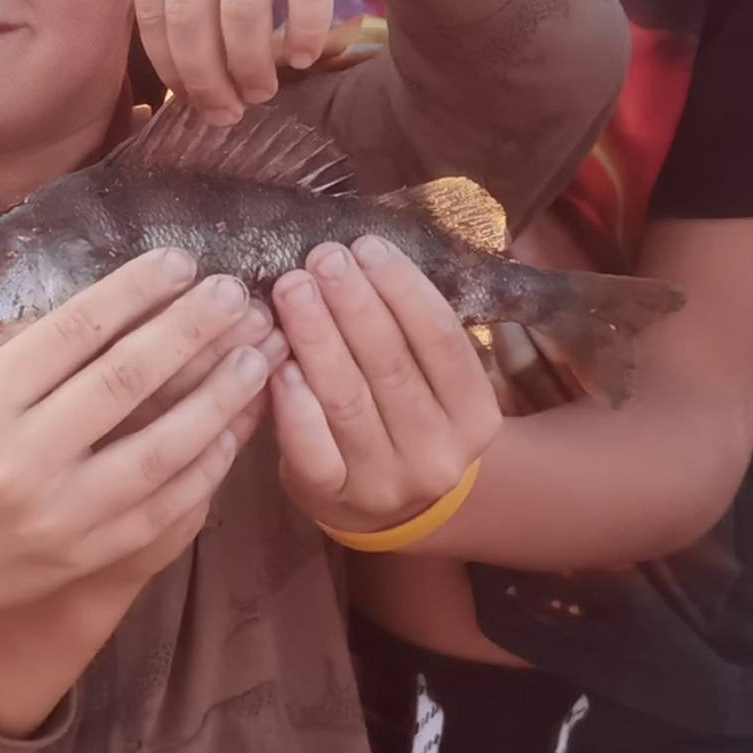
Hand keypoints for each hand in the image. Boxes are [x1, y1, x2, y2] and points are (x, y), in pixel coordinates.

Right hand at [0, 251, 276, 629]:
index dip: (134, 291)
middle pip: (125, 380)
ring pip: (160, 448)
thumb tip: (128, 305)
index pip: (73, 332)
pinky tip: (234, 430)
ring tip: (256, 356)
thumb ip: (36, 361)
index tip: (180, 263)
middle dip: (190, 331)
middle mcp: (22, 456)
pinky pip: (165, 507)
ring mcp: (59, 513)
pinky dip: (206, 466)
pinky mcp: (87, 555)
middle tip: (235, 296)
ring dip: (217, 397)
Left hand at [131, 0, 473, 121]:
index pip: (152, 12)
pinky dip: (305, 30)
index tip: (197, 105)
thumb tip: (181, 84)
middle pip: (192, 17)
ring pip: (243, 8)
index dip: (174, 70)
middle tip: (233, 111)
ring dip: (253, 64)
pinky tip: (306, 53)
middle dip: (211, 79)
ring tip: (266, 90)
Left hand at [264, 238, 501, 535]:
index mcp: (475, 414)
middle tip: (322, 257)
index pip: (442, 340)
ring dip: (316, 337)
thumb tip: (361, 254)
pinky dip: (294, 403)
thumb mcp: (430, 381)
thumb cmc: (404, 416)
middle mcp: (438, 453)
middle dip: (353, 304)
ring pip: (347, 400)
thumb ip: (408, 330)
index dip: (404, 289)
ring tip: (293, 288)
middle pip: (392, 366)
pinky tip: (277, 363)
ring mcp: (386, 480)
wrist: (385, 506)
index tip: (367, 245)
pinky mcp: (333, 497)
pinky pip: (311, 448)